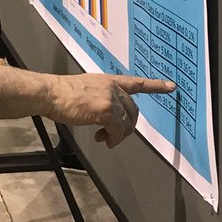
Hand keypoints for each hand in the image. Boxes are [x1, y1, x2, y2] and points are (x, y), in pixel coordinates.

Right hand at [49, 74, 175, 148]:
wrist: (51, 93)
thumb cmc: (62, 93)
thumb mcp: (86, 89)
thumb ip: (101, 98)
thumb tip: (107, 119)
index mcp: (108, 81)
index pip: (136, 82)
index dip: (155, 86)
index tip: (170, 86)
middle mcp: (113, 87)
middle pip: (133, 110)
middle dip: (128, 126)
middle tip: (114, 135)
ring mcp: (110, 98)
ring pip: (126, 122)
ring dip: (118, 135)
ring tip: (106, 139)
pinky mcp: (105, 110)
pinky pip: (117, 130)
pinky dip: (113, 139)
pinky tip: (105, 140)